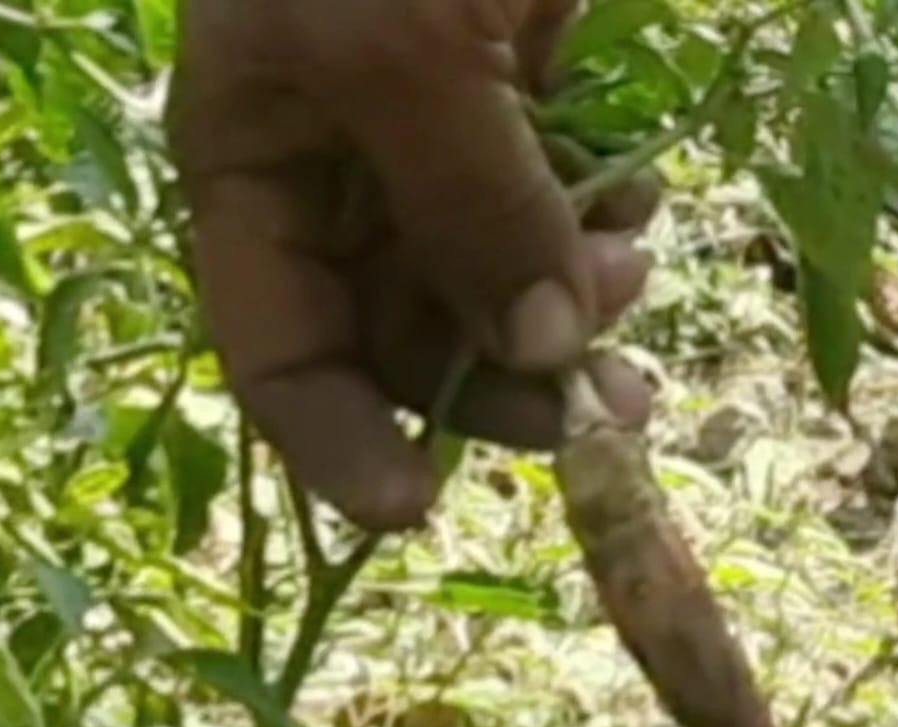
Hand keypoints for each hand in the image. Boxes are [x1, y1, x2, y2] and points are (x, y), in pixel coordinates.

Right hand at [164, 0, 661, 531]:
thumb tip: (538, 352)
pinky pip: (574, 208)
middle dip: (506, 381)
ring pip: (508, 286)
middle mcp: (346, 176)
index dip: (336, 441)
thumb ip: (465, 201)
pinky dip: (609, 223)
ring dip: (574, 307)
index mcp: (258, 166)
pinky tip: (639, 197)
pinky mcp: (538, 99)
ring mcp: (447, 142)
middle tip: (609, 407)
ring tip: (630, 269)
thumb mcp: (395, 46)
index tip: (416, 509)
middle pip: (416, 339)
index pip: (279, 349)